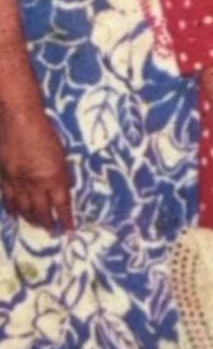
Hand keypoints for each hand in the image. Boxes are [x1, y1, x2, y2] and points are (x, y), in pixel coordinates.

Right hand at [0, 107, 72, 232]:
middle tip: (52, 231)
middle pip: (41, 211)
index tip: (69, 231)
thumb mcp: (61, 151)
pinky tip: (15, 214)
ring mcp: (16, 181)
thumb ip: (62, 171)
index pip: (62, 204)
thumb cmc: (45, 129)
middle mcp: (34, 183)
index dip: (66, 219)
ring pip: (23, 208)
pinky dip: (13, 209)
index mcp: (54, 175)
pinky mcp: (3, 177)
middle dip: (47, 223)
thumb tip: (66, 186)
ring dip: (30, 219)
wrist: (17, 117)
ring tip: (37, 225)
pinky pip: (7, 199)